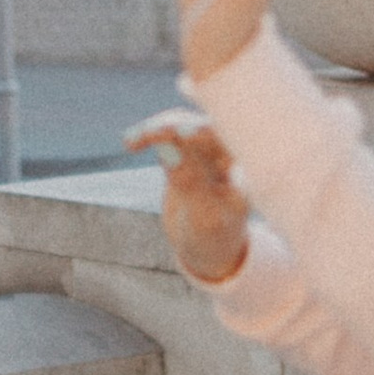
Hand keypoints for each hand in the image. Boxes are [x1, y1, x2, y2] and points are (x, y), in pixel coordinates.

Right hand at [123, 112, 250, 284]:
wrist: (207, 249)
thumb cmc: (214, 235)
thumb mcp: (206, 216)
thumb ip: (191, 182)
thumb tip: (167, 147)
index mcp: (243, 166)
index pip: (226, 140)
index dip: (203, 133)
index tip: (182, 133)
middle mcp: (226, 152)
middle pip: (199, 126)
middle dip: (174, 125)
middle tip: (151, 133)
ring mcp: (205, 150)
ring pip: (180, 125)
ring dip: (157, 129)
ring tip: (132, 140)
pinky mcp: (185, 153)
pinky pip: (167, 136)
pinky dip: (149, 136)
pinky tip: (130, 142)